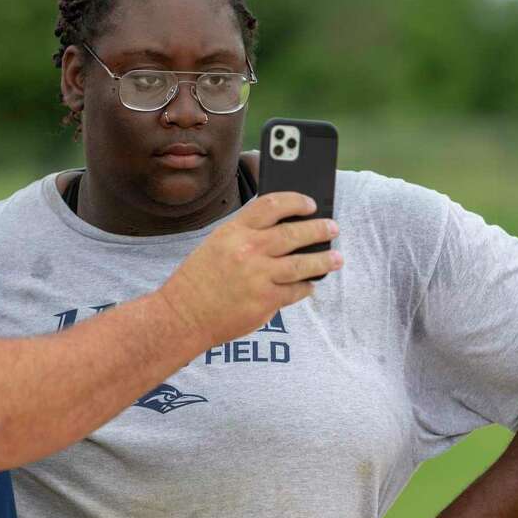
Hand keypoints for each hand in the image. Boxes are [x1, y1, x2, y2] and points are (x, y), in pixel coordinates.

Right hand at [159, 192, 341, 346]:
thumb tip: (283, 230)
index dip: (296, 201)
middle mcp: (247, 250)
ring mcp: (258, 276)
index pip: (272, 204)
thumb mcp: (216, 245)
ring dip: (323, 260)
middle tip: (332, 228)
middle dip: (319, 229)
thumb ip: (246, 235)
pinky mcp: (265, 301)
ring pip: (302, 263)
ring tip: (336, 258)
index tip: (310, 203)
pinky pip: (296, 291)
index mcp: (233, 231)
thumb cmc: (197, 281)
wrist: (182, 316)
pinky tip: (310, 284)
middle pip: (294, 232)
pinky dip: (306, 287)